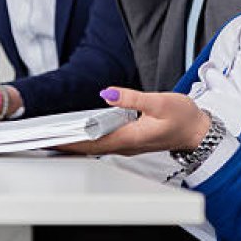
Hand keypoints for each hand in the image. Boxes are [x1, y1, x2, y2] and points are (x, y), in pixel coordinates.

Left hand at [59, 87, 210, 155]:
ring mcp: (128, 145)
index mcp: (129, 138)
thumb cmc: (183, 117)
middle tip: (43, 138)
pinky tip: (82, 133)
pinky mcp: (132, 140)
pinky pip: (104, 142)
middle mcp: (125, 145)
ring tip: (56, 135)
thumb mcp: (159, 101)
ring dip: (76, 142)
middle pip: (88, 148)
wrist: (198, 131)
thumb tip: (107, 93)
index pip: (91, 142)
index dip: (69, 140)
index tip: (49, 138)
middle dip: (66, 143)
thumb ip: (132, 98)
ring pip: (95, 146)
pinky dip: (89, 139)